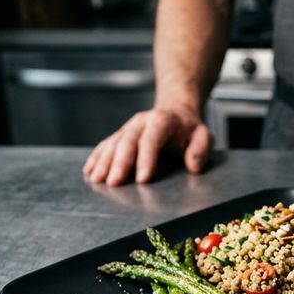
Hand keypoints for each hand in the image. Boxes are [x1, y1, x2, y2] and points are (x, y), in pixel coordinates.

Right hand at [82, 108, 212, 184]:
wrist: (175, 110)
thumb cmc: (189, 129)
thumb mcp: (203, 135)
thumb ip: (200, 149)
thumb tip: (192, 166)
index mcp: (162, 120)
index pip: (152, 139)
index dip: (146, 159)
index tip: (142, 179)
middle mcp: (141, 122)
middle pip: (128, 141)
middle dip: (120, 163)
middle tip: (114, 183)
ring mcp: (129, 127)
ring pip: (113, 143)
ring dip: (104, 161)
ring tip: (97, 179)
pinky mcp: (120, 134)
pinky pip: (106, 145)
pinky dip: (96, 157)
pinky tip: (90, 170)